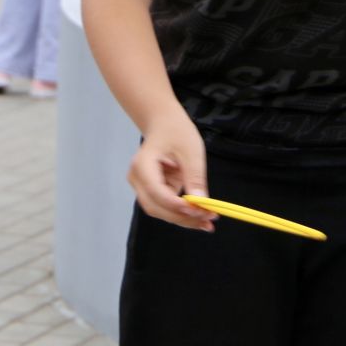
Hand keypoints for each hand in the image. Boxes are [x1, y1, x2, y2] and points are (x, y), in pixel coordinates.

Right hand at [129, 108, 214, 230]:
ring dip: (183, 219)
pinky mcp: (152, 191)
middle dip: (182, 217)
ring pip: (160, 211)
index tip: (198, 210)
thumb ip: (194, 177)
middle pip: (156, 207)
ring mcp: (142, 187)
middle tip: (208, 220)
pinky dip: (182, 213)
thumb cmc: (176, 131)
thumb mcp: (191, 151)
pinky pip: (166, 207)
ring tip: (208, 221)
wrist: (164, 124)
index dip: (175, 205)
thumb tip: (200, 202)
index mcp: (142, 165)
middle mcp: (137, 179)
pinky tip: (200, 216)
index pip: (156, 191)